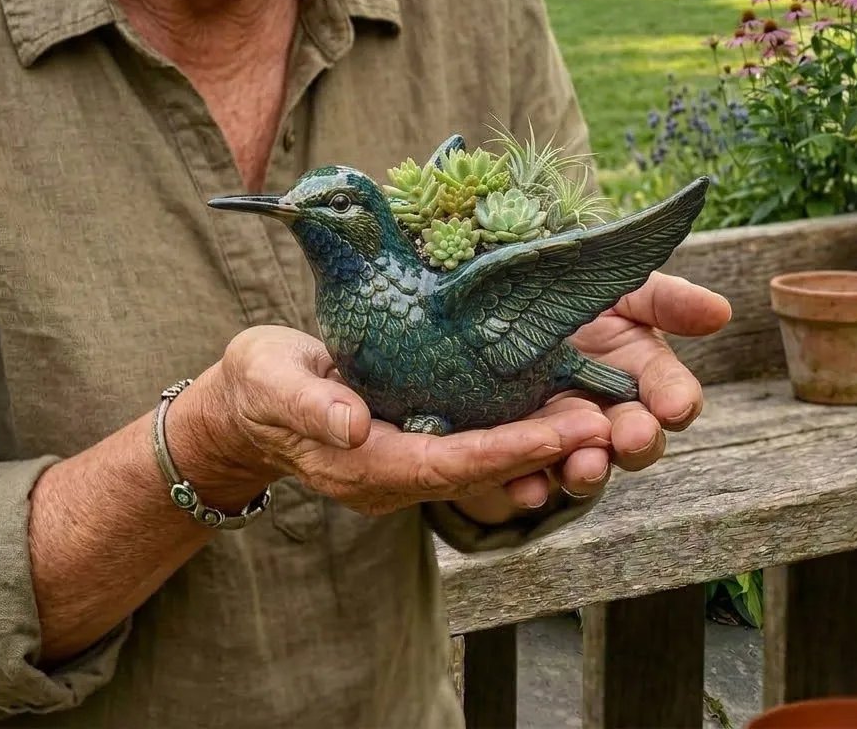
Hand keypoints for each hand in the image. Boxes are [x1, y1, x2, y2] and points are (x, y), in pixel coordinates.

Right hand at [171, 326, 613, 517]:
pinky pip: (473, 449)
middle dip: (542, 452)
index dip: (504, 453)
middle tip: (606, 425)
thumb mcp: (272, 380)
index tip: (558, 434)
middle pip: (479, 471)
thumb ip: (310, 404)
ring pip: (484, 464)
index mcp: (362, 464)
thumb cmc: (258, 385)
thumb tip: (354, 426)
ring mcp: (406, 466)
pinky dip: (516, 436)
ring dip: (541, 447)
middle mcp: (393, 476)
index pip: (445, 465)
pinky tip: (555, 410)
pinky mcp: (415, 447)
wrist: (250, 405)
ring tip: (600, 418)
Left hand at [471, 272, 730, 514]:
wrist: (507, 302)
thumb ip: (665, 300)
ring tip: (584, 468)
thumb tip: (720, 311)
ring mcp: (569, 434)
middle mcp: (613, 412)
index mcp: (644, 373)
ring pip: (587, 464)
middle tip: (632, 438)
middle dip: (638, 441)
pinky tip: (526, 489)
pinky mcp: (524, 446)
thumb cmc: (575, 292)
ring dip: (589, 471)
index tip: (675, 405)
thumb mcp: (620, 290)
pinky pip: (529, 474)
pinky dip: (530, 486)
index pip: (673, 393)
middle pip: (637, 439)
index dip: (677, 400)